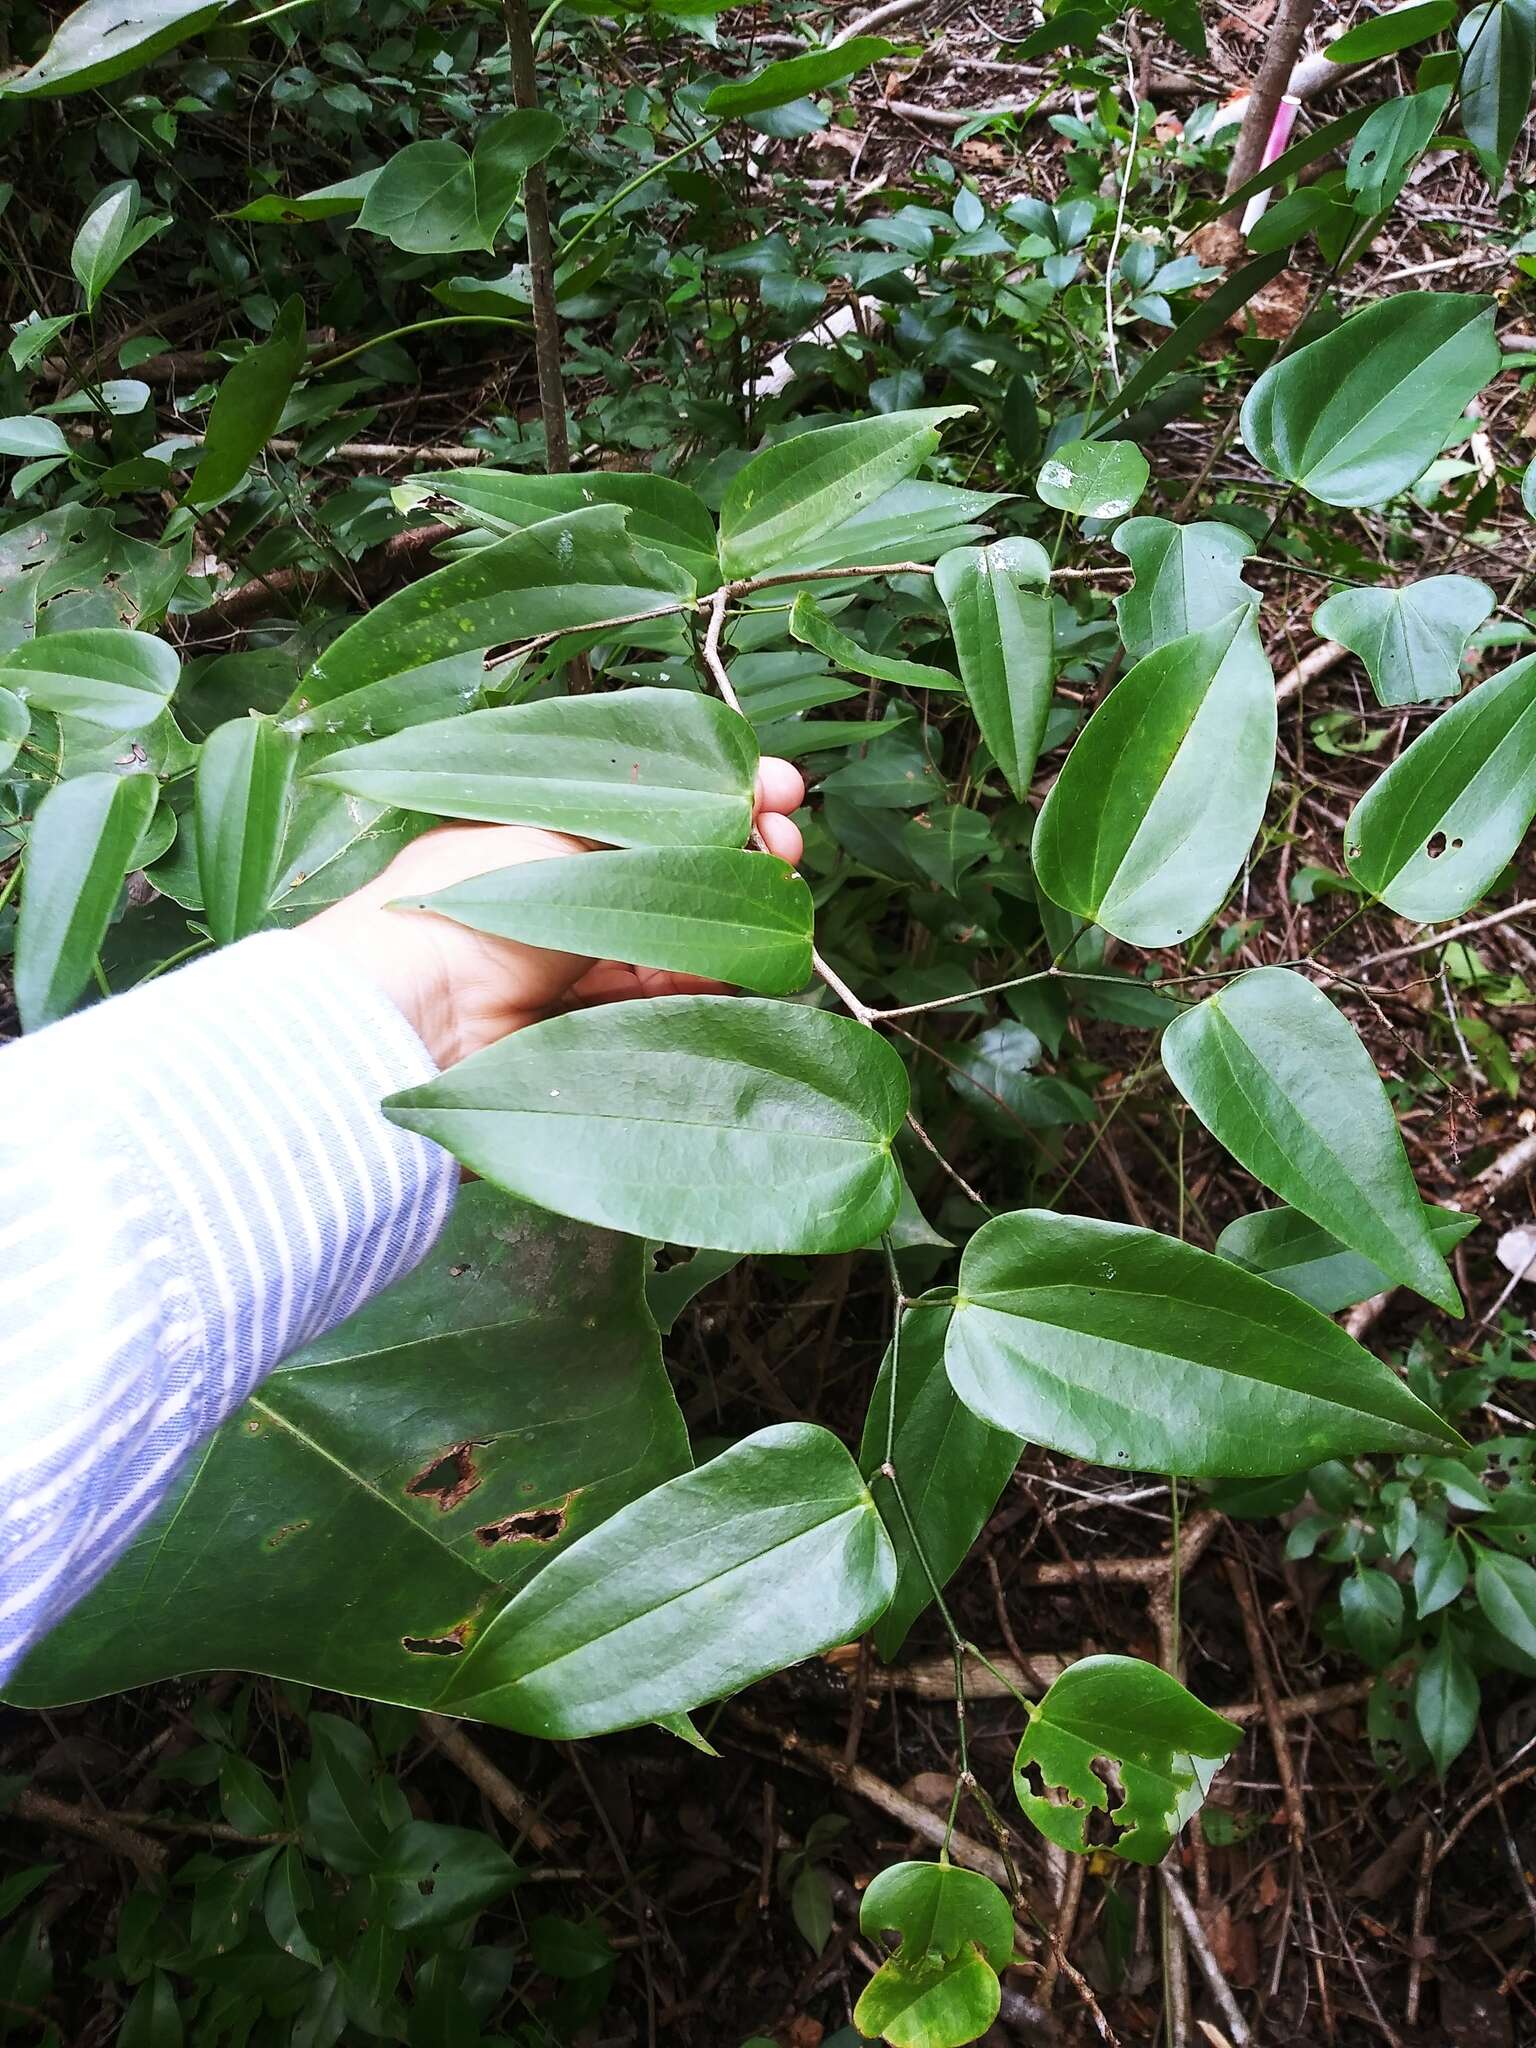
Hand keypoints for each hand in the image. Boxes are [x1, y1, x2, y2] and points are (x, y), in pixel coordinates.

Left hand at [295, 759, 805, 1069]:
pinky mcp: (598, 1037)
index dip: (718, 795)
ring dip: (740, 918)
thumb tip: (733, 805)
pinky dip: (716, 983)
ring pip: (685, 943)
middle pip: (675, 876)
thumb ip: (650, 821)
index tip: (779, 788)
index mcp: (543, 837)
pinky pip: (675, 1006)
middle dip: (743, 854)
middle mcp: (564, 902)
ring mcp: (581, 972)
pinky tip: (756, 957)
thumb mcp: (566, 829)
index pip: (649, 810)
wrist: (416, 1017)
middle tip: (787, 837)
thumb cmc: (473, 899)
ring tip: (782, 888)